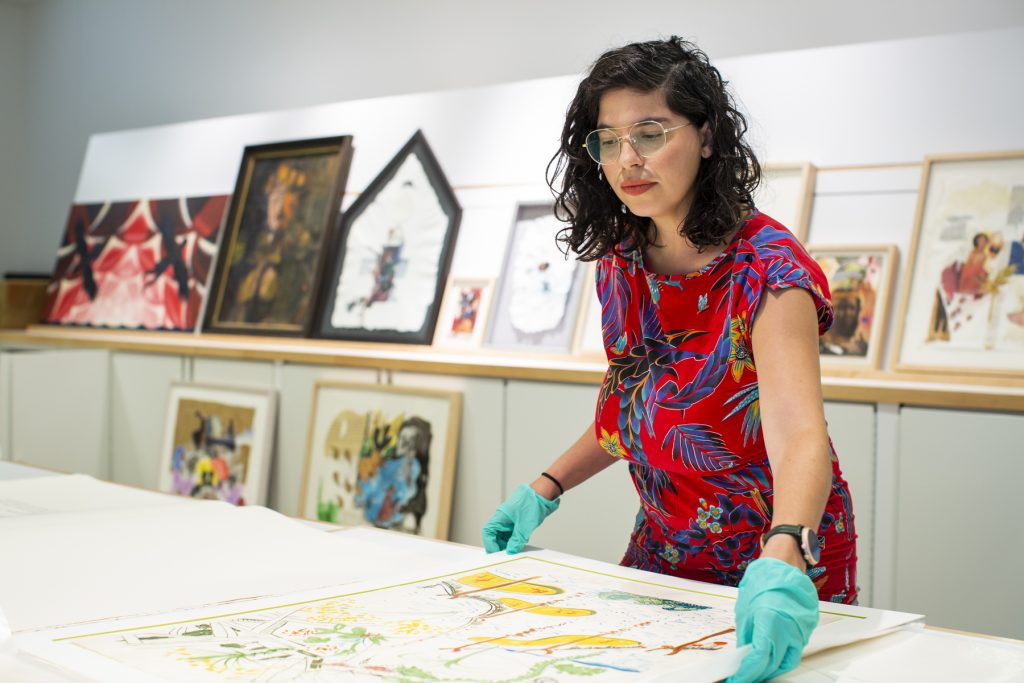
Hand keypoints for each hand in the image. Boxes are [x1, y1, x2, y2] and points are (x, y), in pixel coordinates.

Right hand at [481, 483, 558, 553]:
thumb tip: (511, 551)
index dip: (490, 544)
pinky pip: (512, 533)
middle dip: (498, 546)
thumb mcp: (525, 525)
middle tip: (506, 555)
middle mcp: (503, 519)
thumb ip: (517, 540)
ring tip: (514, 552)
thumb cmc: (532, 502)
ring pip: (504, 535)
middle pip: (495, 535)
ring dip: (507, 544)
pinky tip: (519, 546)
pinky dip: (514, 540)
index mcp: (500, 517)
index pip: (488, 532)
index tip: (496, 554)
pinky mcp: (518, 521)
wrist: (544, 493)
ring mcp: (510, 520)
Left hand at [726, 558, 818, 682]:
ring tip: (757, 671)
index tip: (737, 679)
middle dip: (757, 674)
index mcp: (769, 622)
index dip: (747, 672)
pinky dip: (783, 658)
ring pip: (787, 661)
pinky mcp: (807, 629)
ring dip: (772, 669)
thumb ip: (746, 635)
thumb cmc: (763, 582)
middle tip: (744, 677)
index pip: (758, 658)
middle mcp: (788, 629)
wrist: (784, 565)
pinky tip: (772, 658)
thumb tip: (744, 654)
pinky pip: (795, 650)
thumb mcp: (745, 609)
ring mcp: (801, 630)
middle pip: (772, 663)